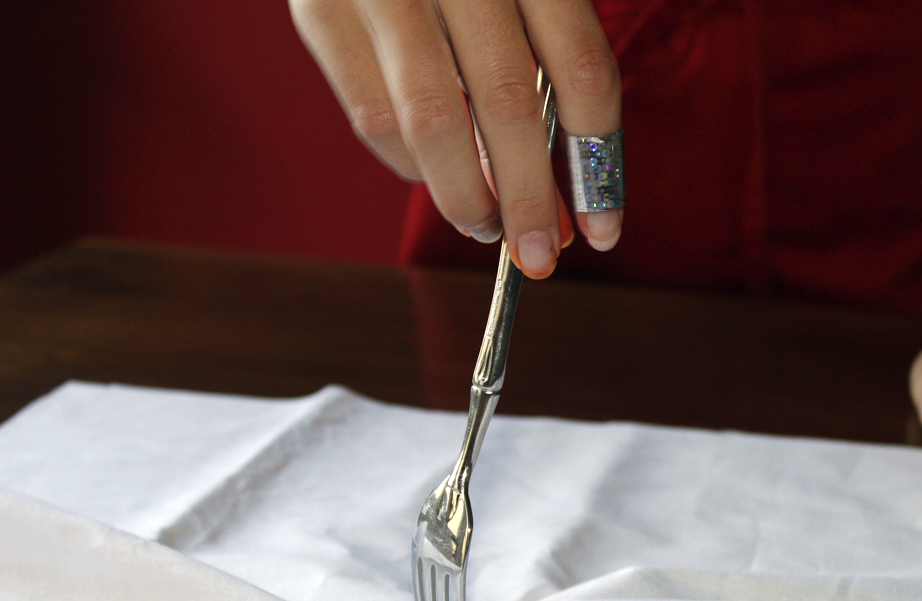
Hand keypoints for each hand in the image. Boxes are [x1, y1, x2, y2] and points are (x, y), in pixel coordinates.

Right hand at [290, 0, 623, 276]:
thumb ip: (546, 49)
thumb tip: (552, 177)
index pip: (582, 70)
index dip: (598, 163)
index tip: (604, 230)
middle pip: (509, 103)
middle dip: (530, 198)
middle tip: (541, 254)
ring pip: (429, 122)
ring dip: (464, 196)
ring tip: (487, 227)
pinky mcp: (317, 6)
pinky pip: (368, 114)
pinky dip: (406, 165)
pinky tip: (433, 179)